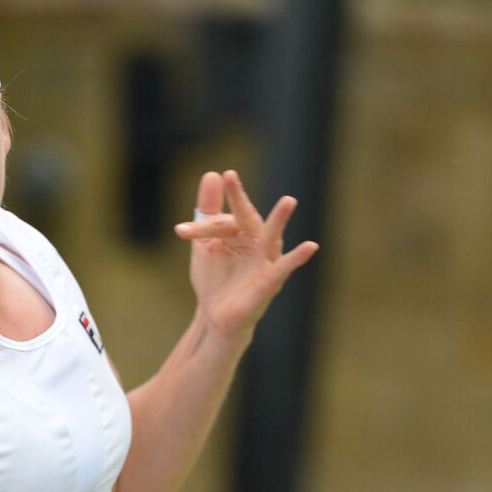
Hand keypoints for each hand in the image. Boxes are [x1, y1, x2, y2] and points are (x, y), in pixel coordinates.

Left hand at [174, 170, 318, 342]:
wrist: (215, 317)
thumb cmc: (215, 278)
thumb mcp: (206, 244)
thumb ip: (207, 213)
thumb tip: (211, 174)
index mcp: (240, 232)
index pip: (220, 221)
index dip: (200, 228)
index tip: (180, 232)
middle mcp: (255, 242)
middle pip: (246, 218)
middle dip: (238, 199)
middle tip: (230, 176)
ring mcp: (264, 261)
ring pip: (271, 236)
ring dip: (279, 220)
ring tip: (288, 201)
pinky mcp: (269, 282)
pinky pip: (283, 268)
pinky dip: (296, 258)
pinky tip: (311, 247)